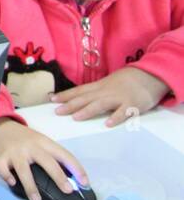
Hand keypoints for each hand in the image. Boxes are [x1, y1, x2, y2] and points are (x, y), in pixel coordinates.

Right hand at [0, 118, 89, 199]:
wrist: (1, 128)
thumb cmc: (25, 139)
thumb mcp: (41, 141)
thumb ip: (52, 156)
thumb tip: (70, 179)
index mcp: (44, 142)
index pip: (64, 155)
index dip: (76, 168)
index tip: (85, 182)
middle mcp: (30, 147)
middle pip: (47, 162)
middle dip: (59, 177)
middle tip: (68, 190)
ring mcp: (15, 152)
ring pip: (24, 170)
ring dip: (31, 187)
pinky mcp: (0, 157)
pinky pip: (3, 169)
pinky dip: (7, 177)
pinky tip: (13, 183)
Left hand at [52, 67, 167, 125]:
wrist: (148, 75)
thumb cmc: (125, 81)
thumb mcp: (107, 83)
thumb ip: (94, 91)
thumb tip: (76, 98)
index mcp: (99, 86)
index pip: (79, 91)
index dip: (65, 95)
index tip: (51, 100)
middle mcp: (106, 91)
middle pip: (86, 98)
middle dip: (70, 105)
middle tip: (57, 112)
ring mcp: (119, 98)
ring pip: (100, 104)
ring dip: (87, 111)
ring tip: (75, 118)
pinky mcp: (132, 105)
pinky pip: (123, 112)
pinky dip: (115, 118)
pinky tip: (107, 124)